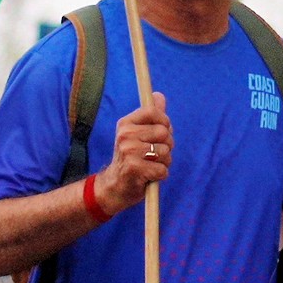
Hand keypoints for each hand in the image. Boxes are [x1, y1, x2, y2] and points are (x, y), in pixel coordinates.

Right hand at [96, 93, 171, 215]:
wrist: (115, 186)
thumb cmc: (131, 158)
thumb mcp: (137, 134)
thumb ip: (150, 116)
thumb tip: (159, 95)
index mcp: (125, 124)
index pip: (153, 112)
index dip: (164, 122)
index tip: (162, 133)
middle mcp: (125, 135)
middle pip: (164, 133)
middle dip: (167, 145)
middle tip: (156, 154)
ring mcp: (129, 152)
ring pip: (166, 152)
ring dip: (164, 162)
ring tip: (151, 165)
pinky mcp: (135, 169)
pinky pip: (163, 169)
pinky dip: (161, 175)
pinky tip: (149, 176)